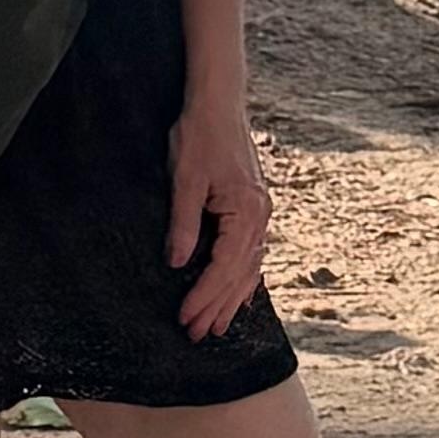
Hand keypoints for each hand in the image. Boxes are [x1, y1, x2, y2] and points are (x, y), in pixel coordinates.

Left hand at [165, 99, 272, 338]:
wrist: (219, 103)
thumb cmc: (200, 135)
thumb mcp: (184, 179)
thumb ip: (183, 224)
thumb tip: (177, 263)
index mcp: (246, 211)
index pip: (224, 267)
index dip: (204, 296)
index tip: (185, 318)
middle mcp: (260, 216)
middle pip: (239, 274)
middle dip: (217, 306)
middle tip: (196, 335)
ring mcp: (260, 213)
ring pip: (249, 267)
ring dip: (232, 298)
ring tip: (217, 326)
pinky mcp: (254, 207)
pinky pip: (253, 252)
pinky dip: (245, 277)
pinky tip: (240, 294)